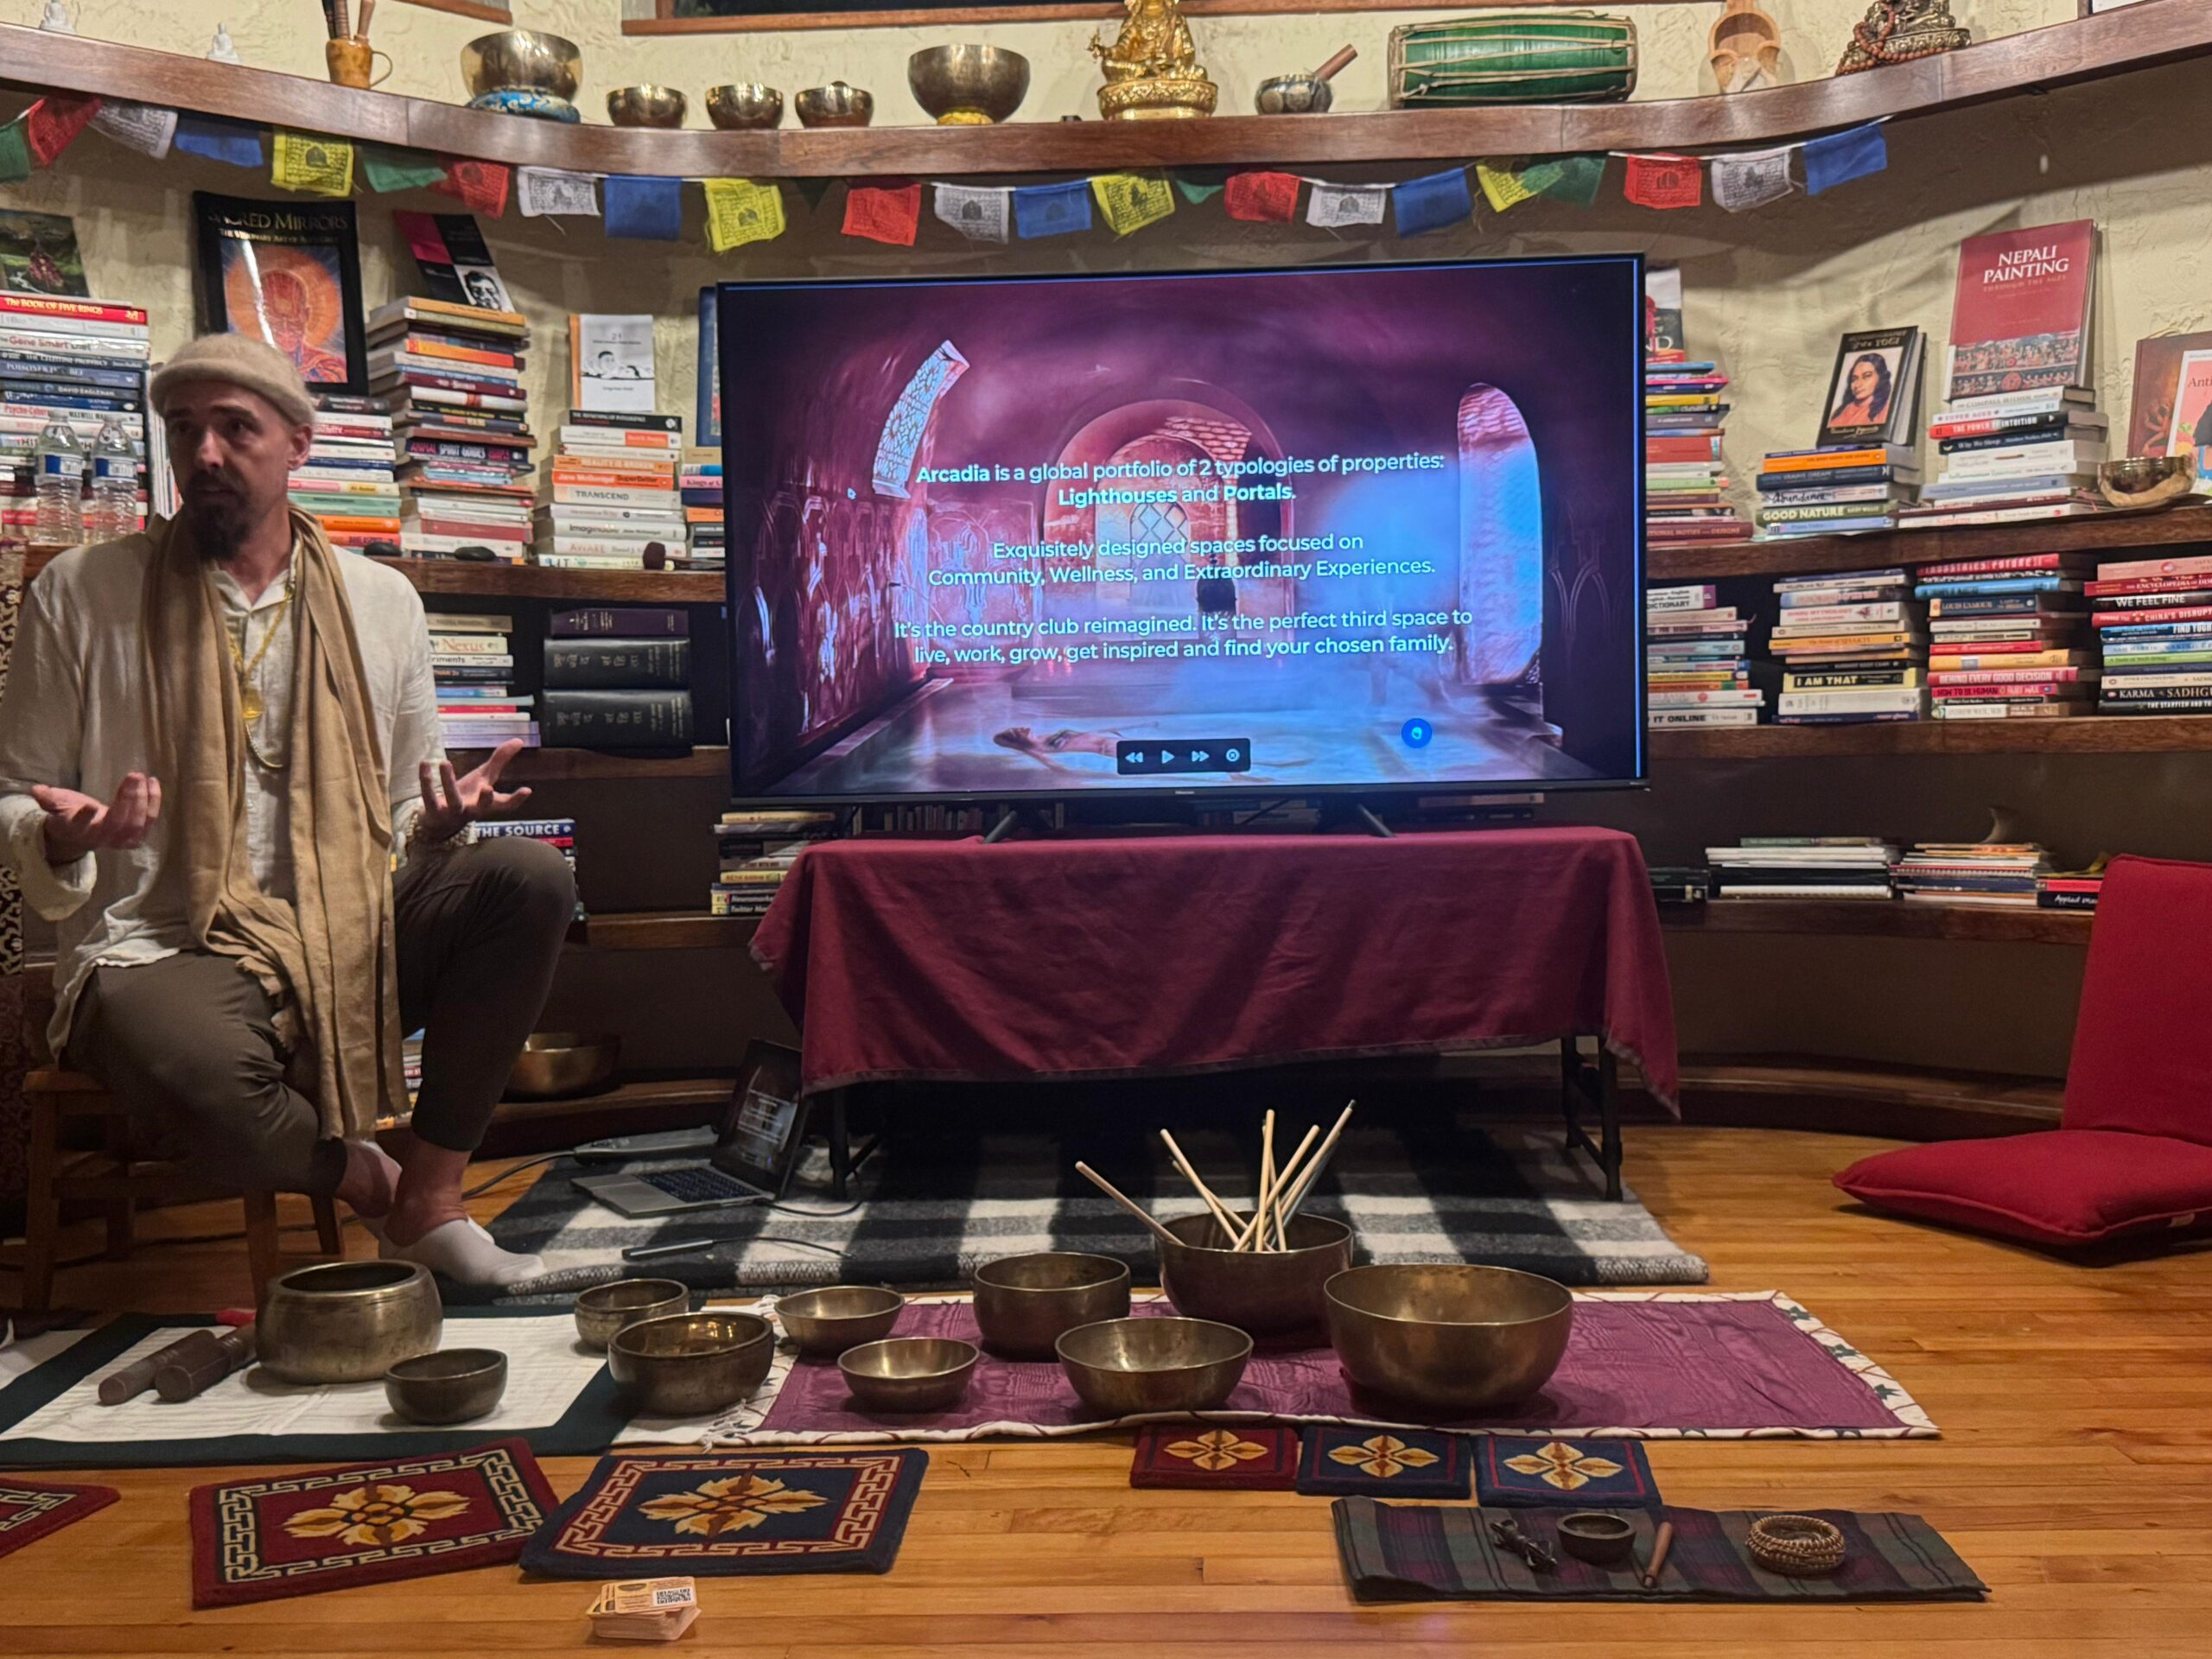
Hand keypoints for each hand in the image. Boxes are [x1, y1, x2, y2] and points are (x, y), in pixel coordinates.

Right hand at [33, 772, 161, 863]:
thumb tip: (36, 790)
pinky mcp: (135, 837)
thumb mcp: (55, 807)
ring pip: (136, 824)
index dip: (83, 818)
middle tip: (134, 775)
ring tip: (143, 777)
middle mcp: (99, 838)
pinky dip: (154, 802)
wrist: (80, 837)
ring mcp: (120, 840)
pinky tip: (153, 782)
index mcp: (76, 829)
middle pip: (117, 824)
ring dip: (143, 800)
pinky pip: (149, 821)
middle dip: (128, 800)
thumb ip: (48, 799)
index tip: (89, 806)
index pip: (79, 826)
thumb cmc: (68, 816)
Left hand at [415, 742, 532, 844]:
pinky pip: (428, 796)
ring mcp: (452, 813)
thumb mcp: (484, 778)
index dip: (517, 800)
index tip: (527, 790)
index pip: (505, 805)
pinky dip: (425, 779)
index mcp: (486, 805)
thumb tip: (519, 740)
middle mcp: (472, 811)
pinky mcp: (433, 811)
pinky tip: (425, 763)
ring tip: (445, 762)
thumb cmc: (467, 796)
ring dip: (447, 781)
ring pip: (452, 799)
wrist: (439, 821)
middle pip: (481, 808)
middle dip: (485, 800)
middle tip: (487, 787)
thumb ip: (500, 761)